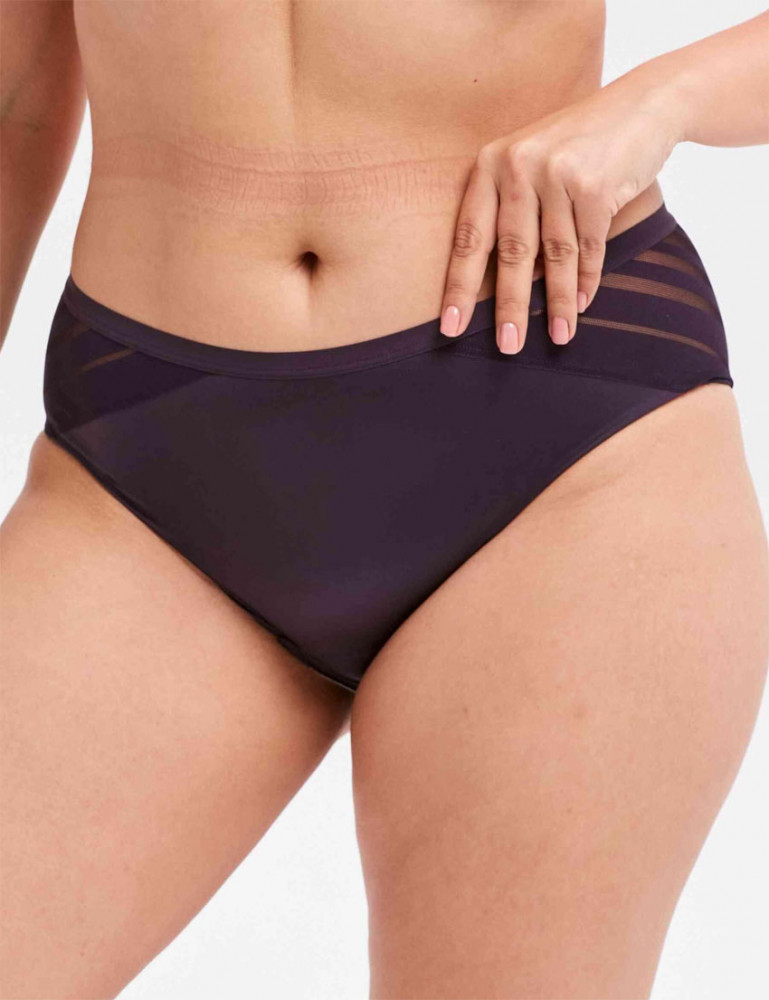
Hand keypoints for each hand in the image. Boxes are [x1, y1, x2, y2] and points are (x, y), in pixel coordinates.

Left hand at [439, 68, 684, 353]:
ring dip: (557, 302)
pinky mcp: (595, 184)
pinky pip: (588, 247)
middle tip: (507, 347)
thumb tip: (492, 285)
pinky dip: (587, 280)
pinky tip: (582, 306)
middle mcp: (518, 166)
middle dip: (508, 306)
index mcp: (491, 164)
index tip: (450, 327)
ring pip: (553, 255)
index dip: (459, 286)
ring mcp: (557, 173)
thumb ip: (509, 209)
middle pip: (510, 253)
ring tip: (558, 337)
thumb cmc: (578, 146)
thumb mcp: (531, 164)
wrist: (643, 105)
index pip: (470, 237)